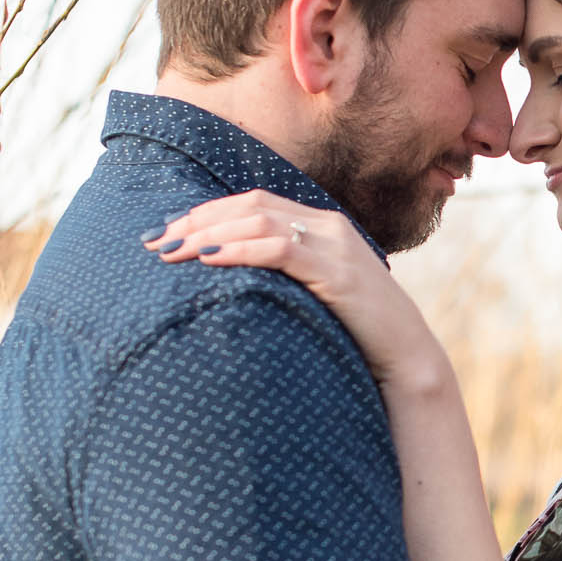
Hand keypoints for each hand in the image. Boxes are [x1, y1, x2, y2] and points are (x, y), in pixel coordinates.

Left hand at [145, 189, 442, 391]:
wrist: (406, 358)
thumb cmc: (355, 334)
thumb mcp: (314, 295)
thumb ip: (283, 277)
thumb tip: (230, 282)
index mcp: (321, 226)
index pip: (253, 203)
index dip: (205, 213)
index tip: (166, 232)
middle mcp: (328, 226)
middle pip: (250, 205)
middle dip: (197, 220)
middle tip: (155, 241)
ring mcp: (336, 245)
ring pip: (261, 220)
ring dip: (210, 232)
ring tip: (173, 251)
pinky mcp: (338, 272)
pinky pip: (281, 249)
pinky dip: (241, 249)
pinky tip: (211, 259)